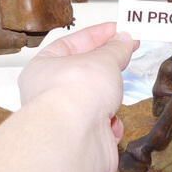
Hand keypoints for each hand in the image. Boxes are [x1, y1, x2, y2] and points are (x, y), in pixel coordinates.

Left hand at [18, 23, 137, 171]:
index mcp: (43, 67)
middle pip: (83, 74)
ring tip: (115, 94)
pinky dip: (110, 125)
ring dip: (109, 99)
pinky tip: (110, 124)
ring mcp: (64, 119)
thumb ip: (115, 49)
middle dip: (106, 69)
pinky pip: (100, 127)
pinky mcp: (80, 141)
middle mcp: (49, 93)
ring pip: (94, 102)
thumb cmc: (77, 91)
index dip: (97, 35)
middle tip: (128, 53)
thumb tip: (124, 39)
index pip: (71, 44)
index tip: (119, 29)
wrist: (76, 139)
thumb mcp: (103, 60)